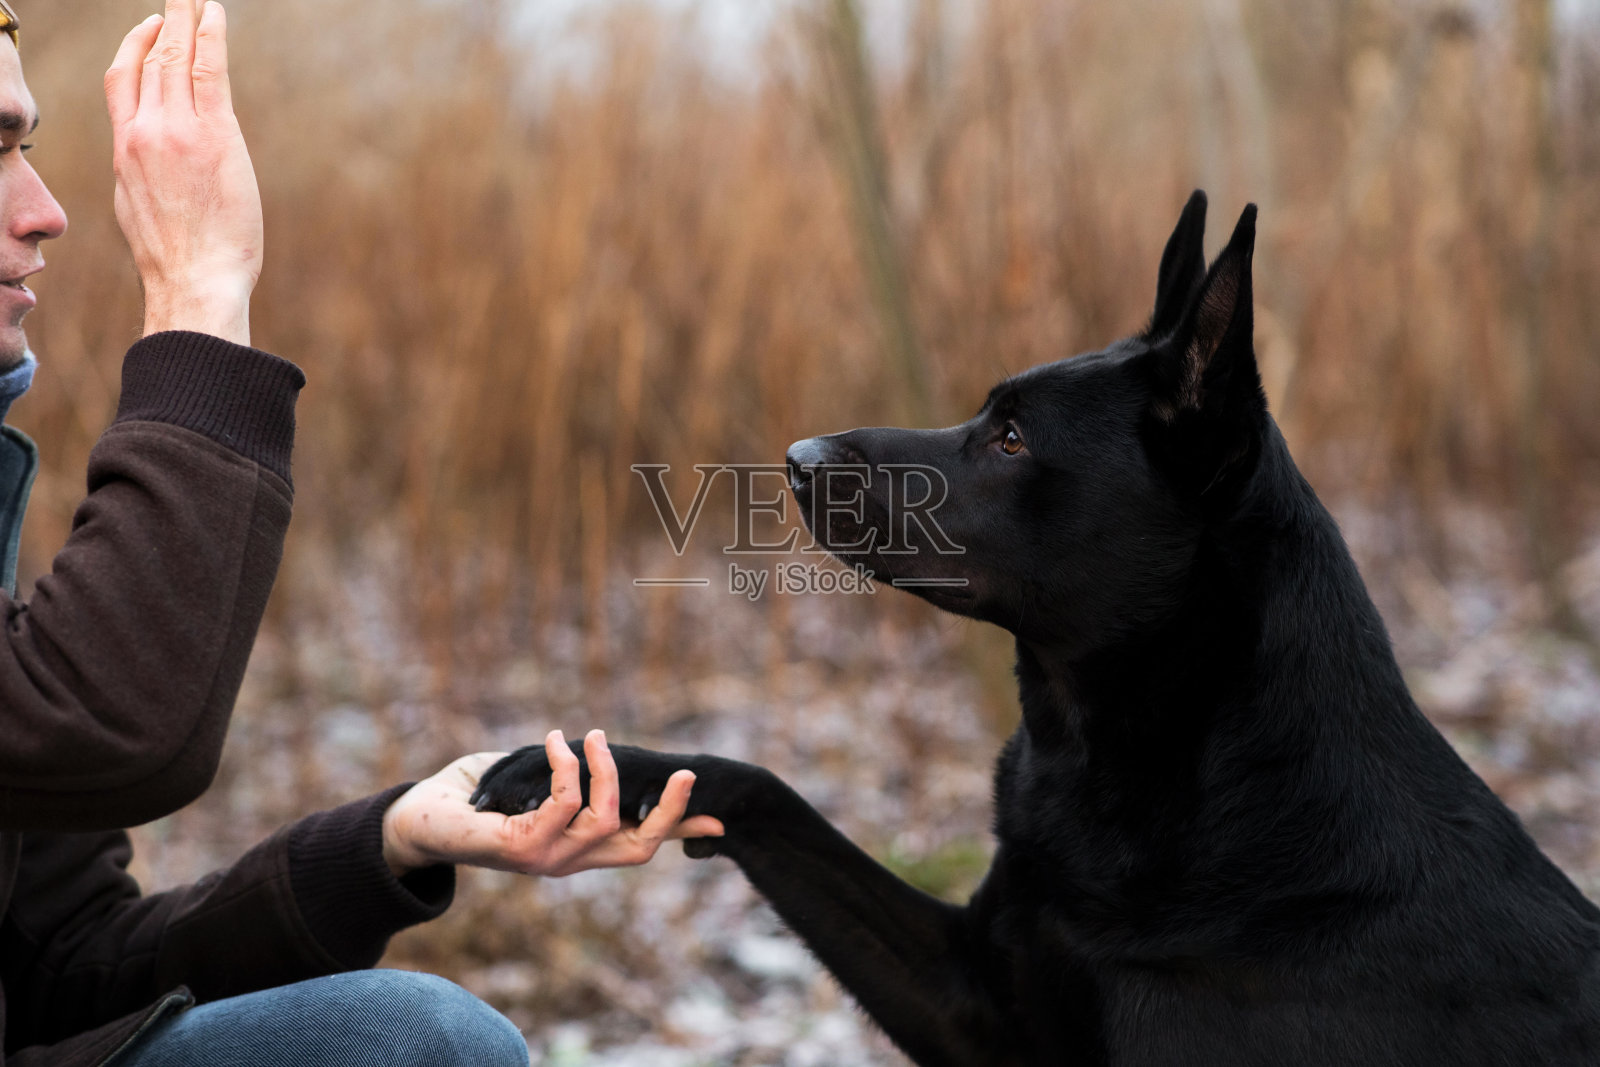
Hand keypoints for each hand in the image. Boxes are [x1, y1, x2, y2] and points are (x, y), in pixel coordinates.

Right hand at [104, 1, 262, 345]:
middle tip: (176, 0)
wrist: (192, 280)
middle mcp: (144, 133)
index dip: (134, 48)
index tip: (148, 30)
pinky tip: (215, 16)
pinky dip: (211, 37)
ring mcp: (176, 131)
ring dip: (187, 22)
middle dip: (164, 26)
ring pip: (177, 59)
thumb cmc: (176, 261)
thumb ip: (144, 177)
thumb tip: (153, 171)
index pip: (121, 82)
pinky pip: (210, 70)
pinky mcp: (213, 135)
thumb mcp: (140, 211)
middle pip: (149, 62)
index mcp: (124, 151)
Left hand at [380, 730, 725, 877]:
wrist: (416, 821)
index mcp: (575, 848)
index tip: (719, 822)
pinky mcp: (521, 848)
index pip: (638, 846)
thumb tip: (596, 747)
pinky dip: (566, 763)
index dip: (678, 832)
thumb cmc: (470, 797)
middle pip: (640, 848)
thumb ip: (566, 773)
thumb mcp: (530, 781)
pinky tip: (555, 741)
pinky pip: (565, 800)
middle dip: (669, 812)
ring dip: (603, 767)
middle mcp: (568, 861)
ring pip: (607, 818)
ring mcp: (546, 860)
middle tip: (683, 772)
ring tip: (586, 735)